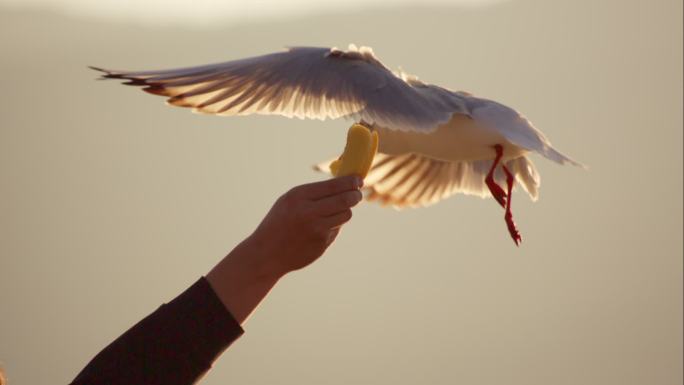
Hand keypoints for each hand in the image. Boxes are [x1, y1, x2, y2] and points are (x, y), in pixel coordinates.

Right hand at [207, 176, 362, 323]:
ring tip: (334, 211)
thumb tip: (343, 185)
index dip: (350, 182)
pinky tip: (317, 230)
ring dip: (345, 211)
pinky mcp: (322, 244)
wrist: (266, 253)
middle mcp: (309, 212)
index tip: (358, 180)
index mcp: (299, 197)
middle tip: (358, 193)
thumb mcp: (289, 201)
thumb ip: (313, 193)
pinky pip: (336, 229)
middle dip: (355, 195)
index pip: (333, 185)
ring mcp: (317, 229)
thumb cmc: (279, 222)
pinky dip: (332, 227)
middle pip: (346, 200)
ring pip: (346, 214)